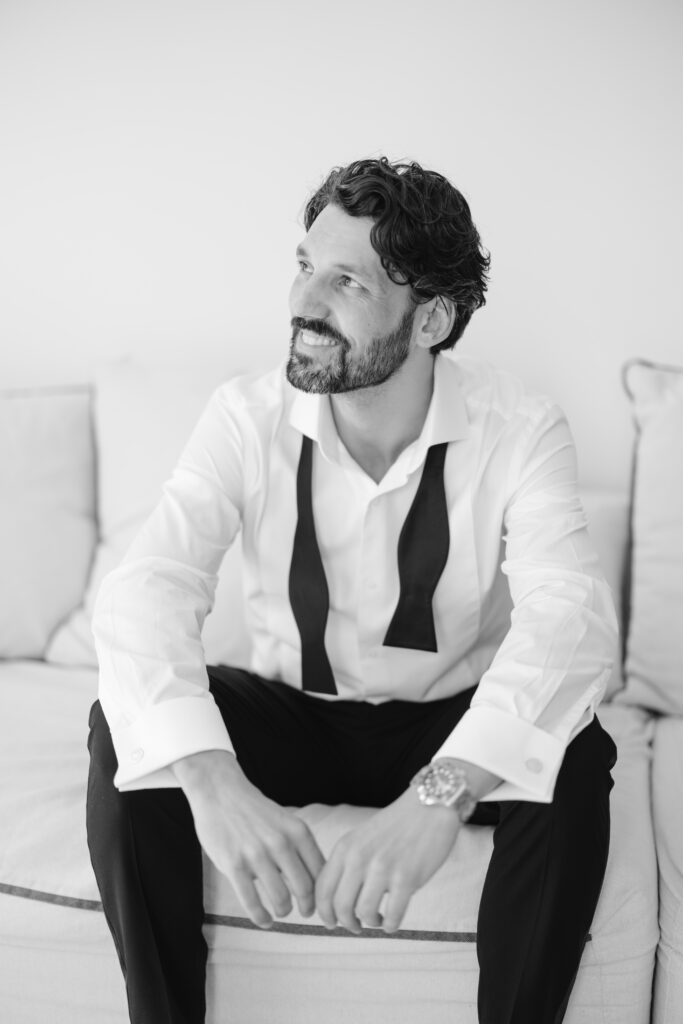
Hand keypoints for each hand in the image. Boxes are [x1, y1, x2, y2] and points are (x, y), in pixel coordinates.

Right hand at [173, 750, 324, 928]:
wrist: (221, 792)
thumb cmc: (255, 812)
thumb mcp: (285, 822)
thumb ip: (299, 848)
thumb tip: (316, 883)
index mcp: (298, 831)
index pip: (320, 872)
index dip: (323, 892)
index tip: (320, 901)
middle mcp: (280, 843)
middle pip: (305, 890)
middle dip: (307, 907)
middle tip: (303, 912)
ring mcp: (256, 855)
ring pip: (280, 900)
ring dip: (283, 912)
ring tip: (280, 913)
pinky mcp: (233, 865)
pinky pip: (252, 903)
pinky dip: (260, 918)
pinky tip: (263, 920)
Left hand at [315, 787, 460, 934]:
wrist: (430, 805)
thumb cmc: (396, 825)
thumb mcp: (361, 837)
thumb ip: (348, 863)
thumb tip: (338, 901)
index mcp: (345, 847)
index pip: (322, 889)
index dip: (324, 912)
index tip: (331, 923)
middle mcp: (359, 858)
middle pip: (340, 906)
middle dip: (346, 924)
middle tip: (356, 927)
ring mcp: (383, 868)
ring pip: (364, 913)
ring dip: (370, 924)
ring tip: (378, 920)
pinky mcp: (407, 878)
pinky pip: (392, 915)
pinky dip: (391, 925)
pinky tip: (393, 921)